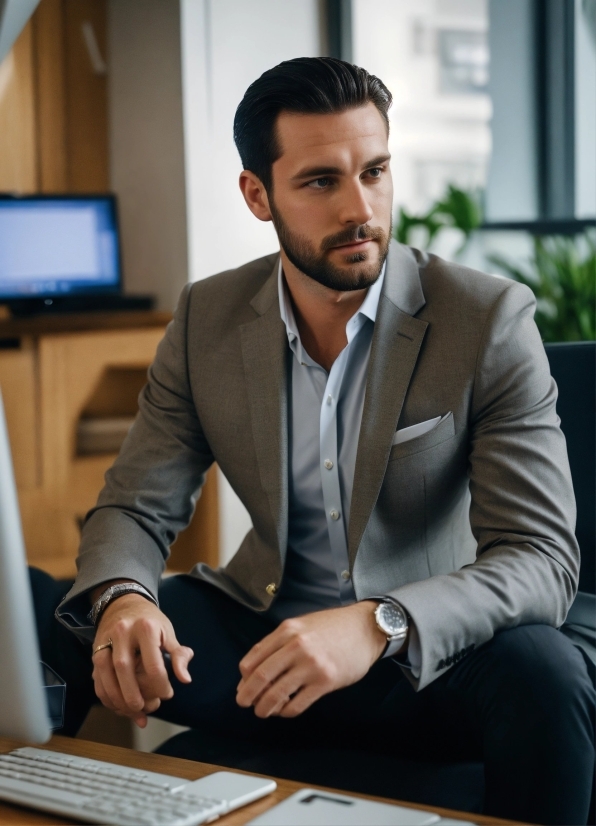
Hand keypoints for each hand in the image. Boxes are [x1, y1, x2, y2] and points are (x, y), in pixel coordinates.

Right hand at [91, 594, 193, 727]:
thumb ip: (178, 655)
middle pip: (124, 669)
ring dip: (117, 699)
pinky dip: (106, 696)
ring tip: (132, 712)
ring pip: (105, 674)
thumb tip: (185, 679)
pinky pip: (97, 678)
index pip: (153, 664)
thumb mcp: (168, 633)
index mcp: (146, 628)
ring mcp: (105, 641)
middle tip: (146, 708)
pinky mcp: (95, 651)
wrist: (124, 603)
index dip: (161, 685)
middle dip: (133, 695)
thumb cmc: (150, 621)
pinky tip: (118, 706)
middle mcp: (122, 632)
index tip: (167, 694)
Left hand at [236, 601, 388, 718]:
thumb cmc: (331, 627)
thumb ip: (278, 643)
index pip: (254, 658)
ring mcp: (311, 665)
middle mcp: (296, 647)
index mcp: (287, 631)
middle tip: (243, 703)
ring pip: (276, 694)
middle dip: (247, 695)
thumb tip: (255, 671)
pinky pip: (297, 704)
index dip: (244, 677)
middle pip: (261, 677)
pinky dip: (286, 712)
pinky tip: (285, 710)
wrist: (364, 628)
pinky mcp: (325, 682)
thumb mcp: (300, 625)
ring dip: (264, 707)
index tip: (242, 686)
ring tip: (262, 711)